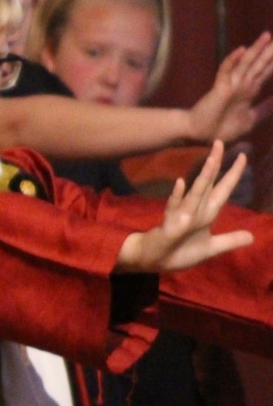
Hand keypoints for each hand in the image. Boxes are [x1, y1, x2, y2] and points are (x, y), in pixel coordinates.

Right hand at [116, 141, 252, 272]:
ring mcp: (182, 216)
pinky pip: (174, 209)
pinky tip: (181, 183)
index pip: (223, 190)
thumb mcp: (209, 249)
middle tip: (220, 142)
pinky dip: (177, 197)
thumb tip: (252, 236)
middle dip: (216, 165)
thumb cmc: (179, 253)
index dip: (233, 174)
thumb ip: (229, 241)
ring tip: (211, 159)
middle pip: (209, 184)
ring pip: (196, 192)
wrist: (153, 263)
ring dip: (204, 176)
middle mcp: (196, 210)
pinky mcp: (170, 226)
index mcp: (207, 214)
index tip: (242, 155)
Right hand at [186, 32, 272, 143]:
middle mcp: (243, 84)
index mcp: (250, 90)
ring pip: (246, 63)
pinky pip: (226, 71)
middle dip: (270, 52)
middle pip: (259, 64)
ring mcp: (231, 84)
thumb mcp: (250, 119)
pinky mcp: (220, 87)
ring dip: (256, 49)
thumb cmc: (223, 128)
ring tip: (266, 36)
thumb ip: (264, 109)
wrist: (201, 135)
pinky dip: (232, 60)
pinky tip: (241, 50)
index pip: (266, 72)